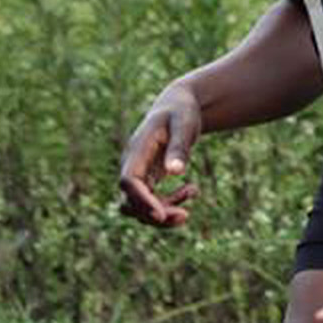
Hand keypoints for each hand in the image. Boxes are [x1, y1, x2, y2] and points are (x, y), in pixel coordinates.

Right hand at [116, 84, 201, 227]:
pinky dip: (171, 204)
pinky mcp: (148, 180)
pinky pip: (153, 203)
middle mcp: (132, 165)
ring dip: (165, 212)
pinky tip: (193, 190)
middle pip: (130, 202)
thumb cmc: (181, 112)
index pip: (128, 181)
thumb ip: (179, 146)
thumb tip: (175, 172)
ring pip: (140, 208)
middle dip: (156, 214)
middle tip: (186, 216)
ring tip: (194, 191)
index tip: (160, 214)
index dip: (141, 200)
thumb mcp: (184, 124)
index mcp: (137, 150)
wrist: (178, 107)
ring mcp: (138, 175)